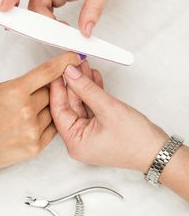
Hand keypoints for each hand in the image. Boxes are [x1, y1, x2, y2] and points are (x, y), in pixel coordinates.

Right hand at [0, 0, 134, 36]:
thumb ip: (93, 10)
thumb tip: (84, 31)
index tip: (4, 7)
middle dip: (17, 8)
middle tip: (17, 26)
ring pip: (36, 6)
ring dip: (43, 21)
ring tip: (59, 31)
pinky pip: (46, 10)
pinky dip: (49, 22)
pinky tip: (60, 27)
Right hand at [0, 52, 81, 191]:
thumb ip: (19, 85)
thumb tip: (39, 82)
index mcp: (15, 91)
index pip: (48, 71)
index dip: (64, 62)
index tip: (74, 57)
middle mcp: (26, 110)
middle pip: (52, 93)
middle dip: (46, 92)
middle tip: (34, 96)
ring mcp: (33, 130)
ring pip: (54, 111)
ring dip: (45, 110)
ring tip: (26, 114)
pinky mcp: (36, 146)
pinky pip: (53, 129)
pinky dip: (47, 124)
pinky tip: (33, 123)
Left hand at [50, 61, 167, 171]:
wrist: (156, 151)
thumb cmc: (135, 141)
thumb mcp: (108, 109)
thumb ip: (87, 89)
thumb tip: (70, 74)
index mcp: (75, 142)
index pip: (59, 111)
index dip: (58, 88)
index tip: (58, 71)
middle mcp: (79, 140)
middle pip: (70, 106)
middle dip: (73, 84)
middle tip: (73, 64)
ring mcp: (89, 134)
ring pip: (81, 105)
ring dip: (84, 86)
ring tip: (84, 66)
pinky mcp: (98, 128)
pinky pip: (91, 108)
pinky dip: (93, 93)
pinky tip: (93, 78)